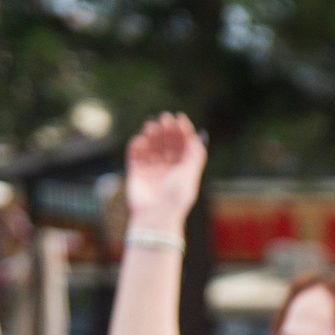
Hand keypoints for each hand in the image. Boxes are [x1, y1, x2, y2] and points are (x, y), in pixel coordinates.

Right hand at [124, 112, 206, 234]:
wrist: (156, 216)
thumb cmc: (176, 197)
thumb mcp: (189, 175)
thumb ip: (195, 155)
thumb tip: (198, 137)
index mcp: (184, 169)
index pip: (184, 145)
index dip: (183, 131)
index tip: (180, 118)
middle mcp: (168, 168)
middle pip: (168, 143)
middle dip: (167, 130)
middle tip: (165, 117)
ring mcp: (152, 170)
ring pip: (152, 147)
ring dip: (152, 134)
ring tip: (153, 125)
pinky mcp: (136, 173)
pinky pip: (135, 155)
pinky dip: (137, 145)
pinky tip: (140, 139)